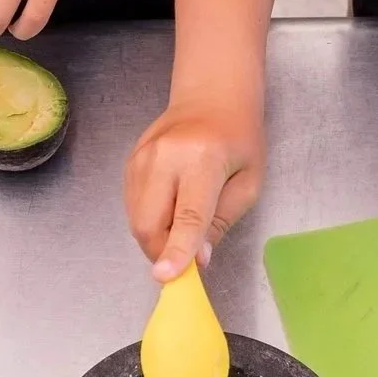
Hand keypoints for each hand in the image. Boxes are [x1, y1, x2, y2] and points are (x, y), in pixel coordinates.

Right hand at [125, 99, 263, 279]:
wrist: (210, 99)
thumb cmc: (239, 140)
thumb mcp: (249, 183)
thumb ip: (221, 221)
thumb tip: (199, 257)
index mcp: (202, 160)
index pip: (187, 215)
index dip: (177, 249)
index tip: (166, 277)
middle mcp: (163, 158)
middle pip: (148, 221)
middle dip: (161, 251)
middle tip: (182, 261)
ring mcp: (140, 158)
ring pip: (135, 217)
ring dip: (154, 237)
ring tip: (179, 230)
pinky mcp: (129, 162)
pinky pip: (131, 205)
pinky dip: (148, 220)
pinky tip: (168, 209)